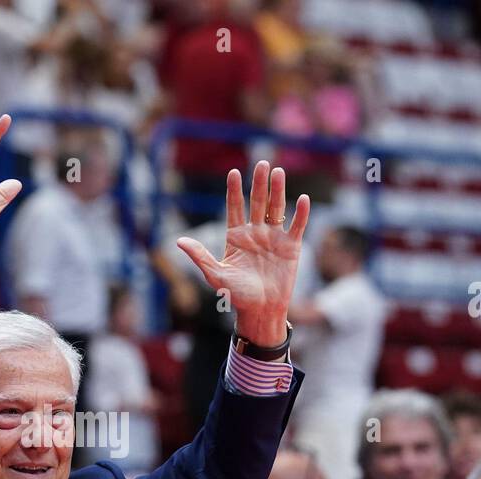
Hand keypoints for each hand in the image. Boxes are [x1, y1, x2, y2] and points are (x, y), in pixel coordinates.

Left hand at [176, 161, 309, 346]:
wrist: (261, 311)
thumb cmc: (237, 296)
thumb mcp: (216, 275)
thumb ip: (200, 256)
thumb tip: (179, 241)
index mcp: (236, 237)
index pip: (234, 208)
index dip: (234, 191)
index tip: (233, 173)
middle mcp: (255, 233)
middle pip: (257, 202)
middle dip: (259, 184)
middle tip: (261, 164)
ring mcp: (274, 238)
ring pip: (277, 209)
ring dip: (278, 191)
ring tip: (278, 172)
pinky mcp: (291, 247)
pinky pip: (297, 226)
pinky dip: (300, 213)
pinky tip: (301, 199)